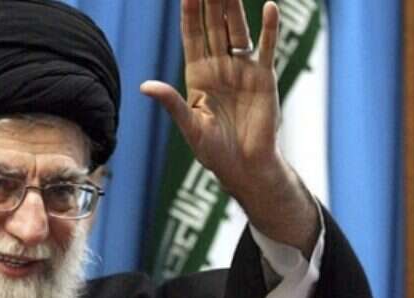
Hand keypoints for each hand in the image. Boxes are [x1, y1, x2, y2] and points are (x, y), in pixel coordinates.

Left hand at [141, 0, 318, 255]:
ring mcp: (242, 70)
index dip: (189, 14)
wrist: (245, 166)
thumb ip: (172, 103)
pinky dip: (269, 28)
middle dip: (212, 1)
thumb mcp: (190, 127)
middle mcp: (220, 67)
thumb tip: (145, 86)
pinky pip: (267, 48)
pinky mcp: (264, 78)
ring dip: (235, 7)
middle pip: (214, 26)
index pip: (193, 37)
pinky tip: (268, 6)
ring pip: (238, 30)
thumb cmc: (214, 151)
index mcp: (198, 76)